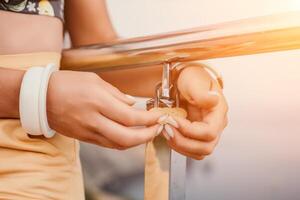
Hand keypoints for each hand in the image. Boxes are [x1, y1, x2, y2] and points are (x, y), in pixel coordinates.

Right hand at [47, 71, 161, 149]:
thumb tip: (133, 104)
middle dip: (148, 136)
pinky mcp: (84, 138)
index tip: (161, 116)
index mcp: (98, 102)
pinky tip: (131, 134)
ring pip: (119, 145)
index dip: (150, 120)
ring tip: (148, 132)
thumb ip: (117, 94)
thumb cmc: (67, 83)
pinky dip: (123, 142)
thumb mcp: (94, 81)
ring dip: (138, 141)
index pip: (131, 118)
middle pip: (128, 138)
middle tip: (159, 129)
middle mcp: (94, 120)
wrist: (41, 98)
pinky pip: (108, 144)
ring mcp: (88, 132)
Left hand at [161, 65, 227, 159]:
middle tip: (166, 129)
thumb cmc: (191, 77)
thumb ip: (202, 93)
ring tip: (166, 131)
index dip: (189, 131)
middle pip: (205, 147)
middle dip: (183, 142)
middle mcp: (215, 124)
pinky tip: (169, 134)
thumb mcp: (194, 80)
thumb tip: (213, 101)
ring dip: (179, 145)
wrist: (184, 78)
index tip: (172, 121)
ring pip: (198, 152)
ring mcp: (206, 132)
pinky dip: (178, 146)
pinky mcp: (196, 135)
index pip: (209, 132)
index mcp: (218, 112)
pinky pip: (191, 150)